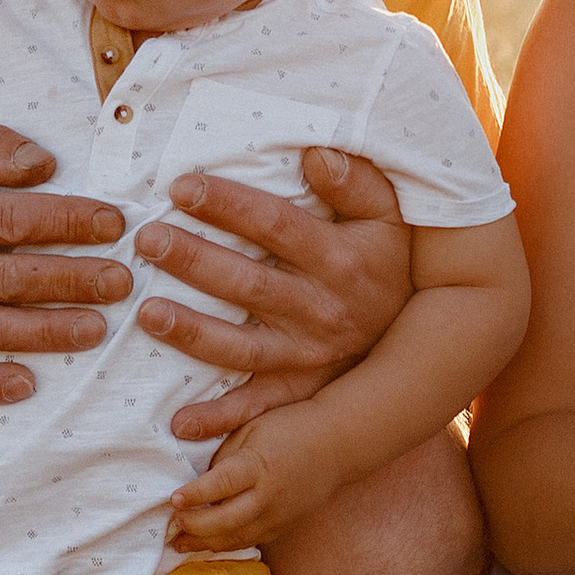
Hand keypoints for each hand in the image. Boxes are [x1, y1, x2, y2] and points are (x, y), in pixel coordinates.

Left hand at [134, 145, 413, 441]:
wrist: (428, 333)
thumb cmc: (386, 259)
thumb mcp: (385, 215)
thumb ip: (353, 181)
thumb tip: (315, 154)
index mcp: (337, 259)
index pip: (274, 225)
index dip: (228, 205)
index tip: (181, 186)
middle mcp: (321, 309)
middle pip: (248, 283)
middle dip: (194, 260)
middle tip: (147, 239)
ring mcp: (308, 353)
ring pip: (242, 346)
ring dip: (192, 331)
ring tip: (146, 313)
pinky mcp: (300, 387)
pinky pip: (258, 406)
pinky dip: (220, 418)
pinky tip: (179, 421)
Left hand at [165, 399, 351, 555]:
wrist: (337, 444)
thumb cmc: (290, 427)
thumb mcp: (253, 424)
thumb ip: (223, 449)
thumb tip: (194, 472)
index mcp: (258, 465)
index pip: (222, 484)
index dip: (196, 495)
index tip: (173, 499)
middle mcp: (268, 495)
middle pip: (226, 520)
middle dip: (195, 526)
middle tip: (171, 523)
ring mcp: (278, 515)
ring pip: (236, 538)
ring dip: (205, 543)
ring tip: (179, 543)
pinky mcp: (283, 525)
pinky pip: (251, 541)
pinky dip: (227, 545)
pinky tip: (208, 544)